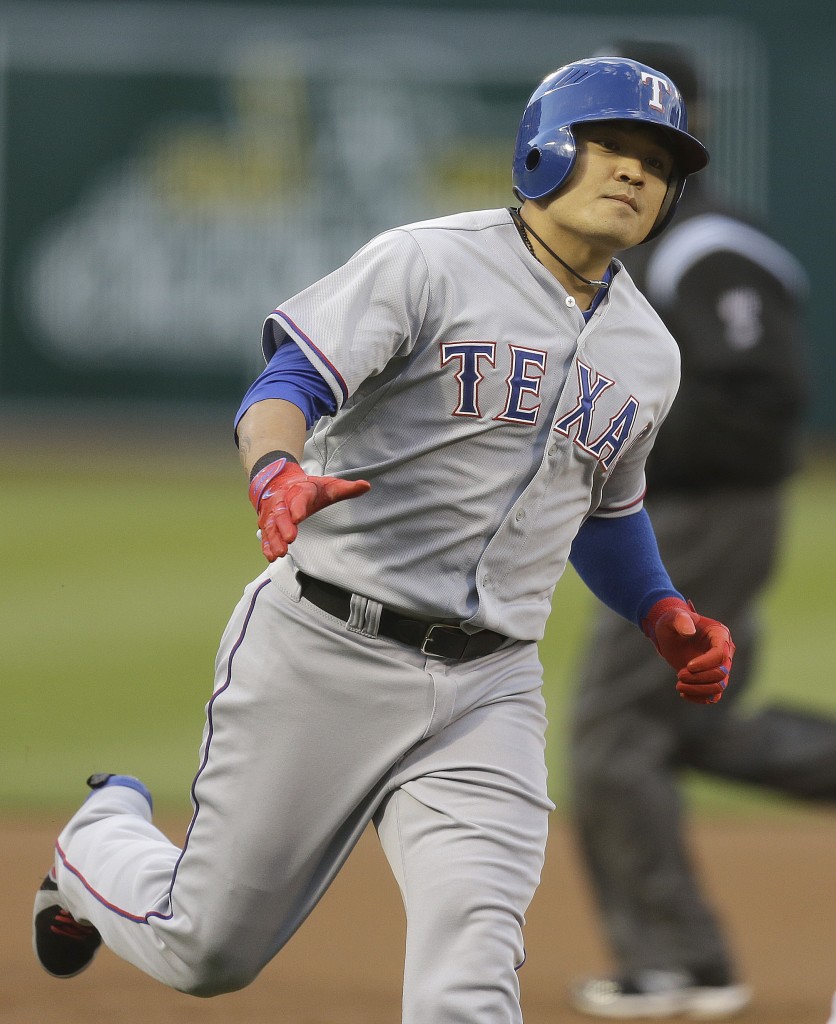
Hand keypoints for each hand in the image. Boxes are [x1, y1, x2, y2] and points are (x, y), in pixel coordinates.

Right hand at [249, 458, 370, 561]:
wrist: (279, 481)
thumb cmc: (308, 488)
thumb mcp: (327, 486)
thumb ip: (346, 488)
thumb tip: (366, 486)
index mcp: (300, 491)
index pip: (299, 498)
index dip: (298, 507)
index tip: (298, 517)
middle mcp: (283, 501)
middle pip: (282, 513)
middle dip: (283, 526)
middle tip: (289, 538)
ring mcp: (273, 513)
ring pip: (271, 526)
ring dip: (274, 540)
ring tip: (279, 553)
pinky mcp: (267, 523)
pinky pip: (266, 534)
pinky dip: (267, 545)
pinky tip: (271, 556)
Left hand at [641, 597, 734, 704]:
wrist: (670, 635)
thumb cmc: (673, 622)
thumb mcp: (672, 617)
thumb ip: (680, 620)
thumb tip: (689, 631)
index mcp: (720, 634)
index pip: (721, 654)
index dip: (705, 663)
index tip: (687, 666)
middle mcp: (725, 651)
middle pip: (721, 673)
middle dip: (699, 678)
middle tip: (679, 675)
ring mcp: (720, 667)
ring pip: (719, 687)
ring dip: (698, 690)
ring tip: (678, 686)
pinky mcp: (711, 679)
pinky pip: (713, 696)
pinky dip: (699, 698)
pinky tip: (683, 694)